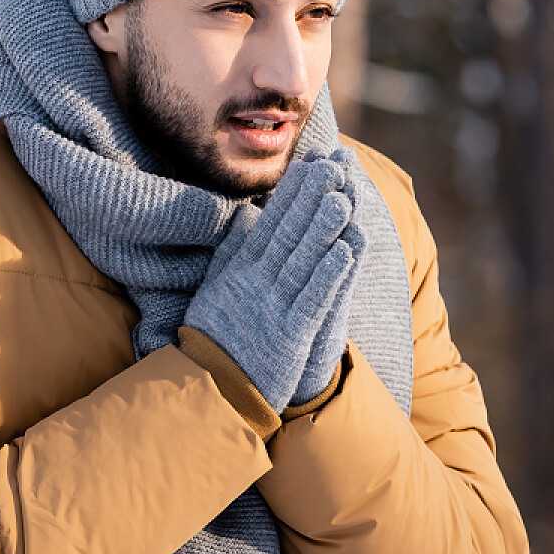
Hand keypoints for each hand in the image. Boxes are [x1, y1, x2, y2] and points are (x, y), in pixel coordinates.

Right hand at [184, 147, 363, 411]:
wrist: (208, 393)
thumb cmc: (214, 340)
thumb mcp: (216, 289)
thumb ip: (231, 252)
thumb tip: (246, 215)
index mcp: (240, 271)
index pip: (270, 222)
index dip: (292, 190)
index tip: (311, 160)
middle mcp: (255, 284)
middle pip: (288, 233)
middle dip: (311, 197)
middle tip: (333, 162)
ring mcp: (272, 309)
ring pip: (302, 261)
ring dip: (324, 228)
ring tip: (344, 194)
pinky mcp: (288, 338)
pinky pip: (312, 301)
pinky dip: (329, 276)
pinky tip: (345, 249)